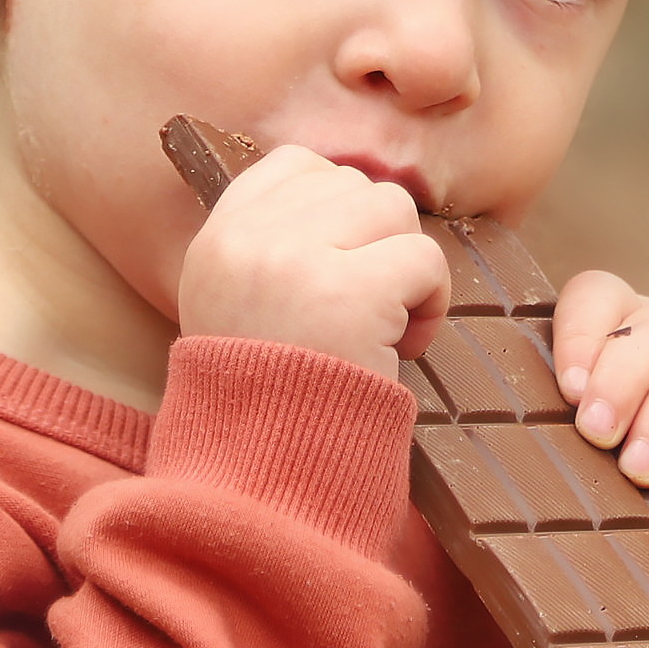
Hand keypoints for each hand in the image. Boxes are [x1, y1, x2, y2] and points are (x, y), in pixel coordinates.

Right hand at [174, 145, 447, 378]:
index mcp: (216, 239)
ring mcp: (294, 261)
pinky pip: (425, 258)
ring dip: (408, 270)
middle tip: (364, 314)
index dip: (341, 211)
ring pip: (395, 210)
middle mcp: (245, 239)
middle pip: (356, 187)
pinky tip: (403, 349)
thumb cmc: (271, 402)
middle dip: (377, 246)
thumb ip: (273, 245)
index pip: (297, 165)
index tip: (342, 271)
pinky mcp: (348, 294)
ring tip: (385, 329)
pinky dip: (433, 305)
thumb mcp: (238, 308)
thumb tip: (351, 188)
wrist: (267, 482)